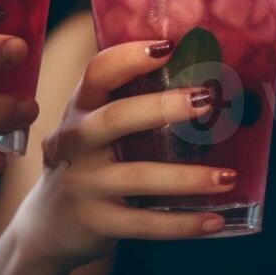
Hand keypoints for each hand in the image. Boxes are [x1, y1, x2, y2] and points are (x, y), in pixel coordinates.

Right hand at [10, 40, 232, 265]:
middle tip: (207, 100)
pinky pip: (144, 223)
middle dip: (162, 106)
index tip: (170, 46)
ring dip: (188, 178)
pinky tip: (215, 221)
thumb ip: (130, 107)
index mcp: (79, 110)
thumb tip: (205, 82)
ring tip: (228, 177)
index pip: (97, 73)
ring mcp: (82, 185)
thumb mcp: (94, 131)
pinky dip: (182, 223)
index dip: (129, 57)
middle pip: (115, 118)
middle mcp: (74, 143)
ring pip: (137, 177)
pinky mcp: (94, 222)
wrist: (47, 229)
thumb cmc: (89, 165)